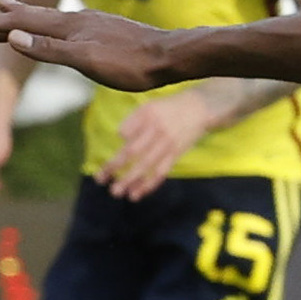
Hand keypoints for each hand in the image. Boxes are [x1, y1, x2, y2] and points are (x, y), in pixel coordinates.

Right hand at [0, 0, 180, 92]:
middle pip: (33, 16)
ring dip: (26, 16)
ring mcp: (92, 24)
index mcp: (68, 27)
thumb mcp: (87, 61)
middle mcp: (77, 20)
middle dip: (6, 17)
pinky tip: (59, 26)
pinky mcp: (105, 30)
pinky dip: (50, 23)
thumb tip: (15, 38)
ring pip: (50, 18)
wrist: (171, 56)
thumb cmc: (130, 64)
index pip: (23, 24)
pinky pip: (66, 24)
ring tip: (11, 7)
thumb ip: (50, 50)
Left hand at [96, 91, 214, 200]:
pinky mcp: (176, 154)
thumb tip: (120, 137)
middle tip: (100, 180)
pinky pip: (161, 172)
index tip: (108, 149)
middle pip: (133, 151)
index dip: (117, 138)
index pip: (126, 131)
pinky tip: (137, 194)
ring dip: (130, 180)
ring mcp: (167, 144)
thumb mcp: (150, 105)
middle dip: (115, 166)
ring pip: (146, 165)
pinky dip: (148, 184)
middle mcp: (157, 130)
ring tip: (117, 192)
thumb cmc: (169, 108)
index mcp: (147, 115)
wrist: (199, 109)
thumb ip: (134, 120)